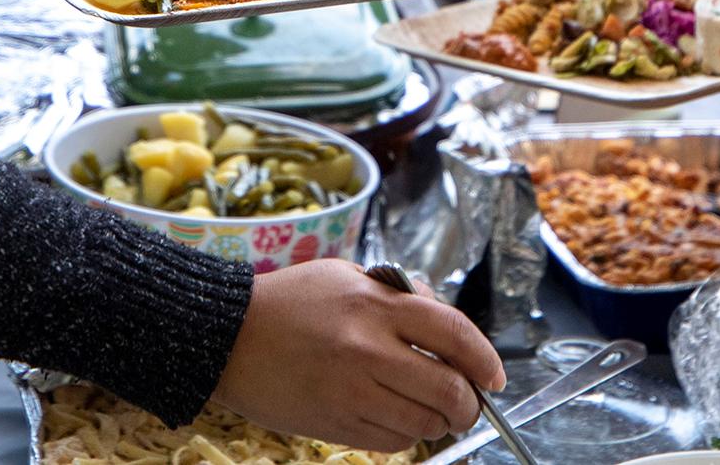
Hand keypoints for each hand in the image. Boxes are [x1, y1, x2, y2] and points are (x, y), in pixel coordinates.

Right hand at [214, 260, 504, 452]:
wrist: (226, 337)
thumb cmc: (289, 303)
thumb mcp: (346, 278)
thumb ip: (399, 298)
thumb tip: (448, 331)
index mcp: (374, 305)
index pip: (454, 333)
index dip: (485, 358)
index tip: (494, 375)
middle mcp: (367, 349)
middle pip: (449, 389)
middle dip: (469, 403)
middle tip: (468, 403)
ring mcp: (351, 392)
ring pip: (424, 423)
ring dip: (439, 422)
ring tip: (431, 411)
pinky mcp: (335, 424)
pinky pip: (392, 442)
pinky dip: (405, 435)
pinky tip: (395, 417)